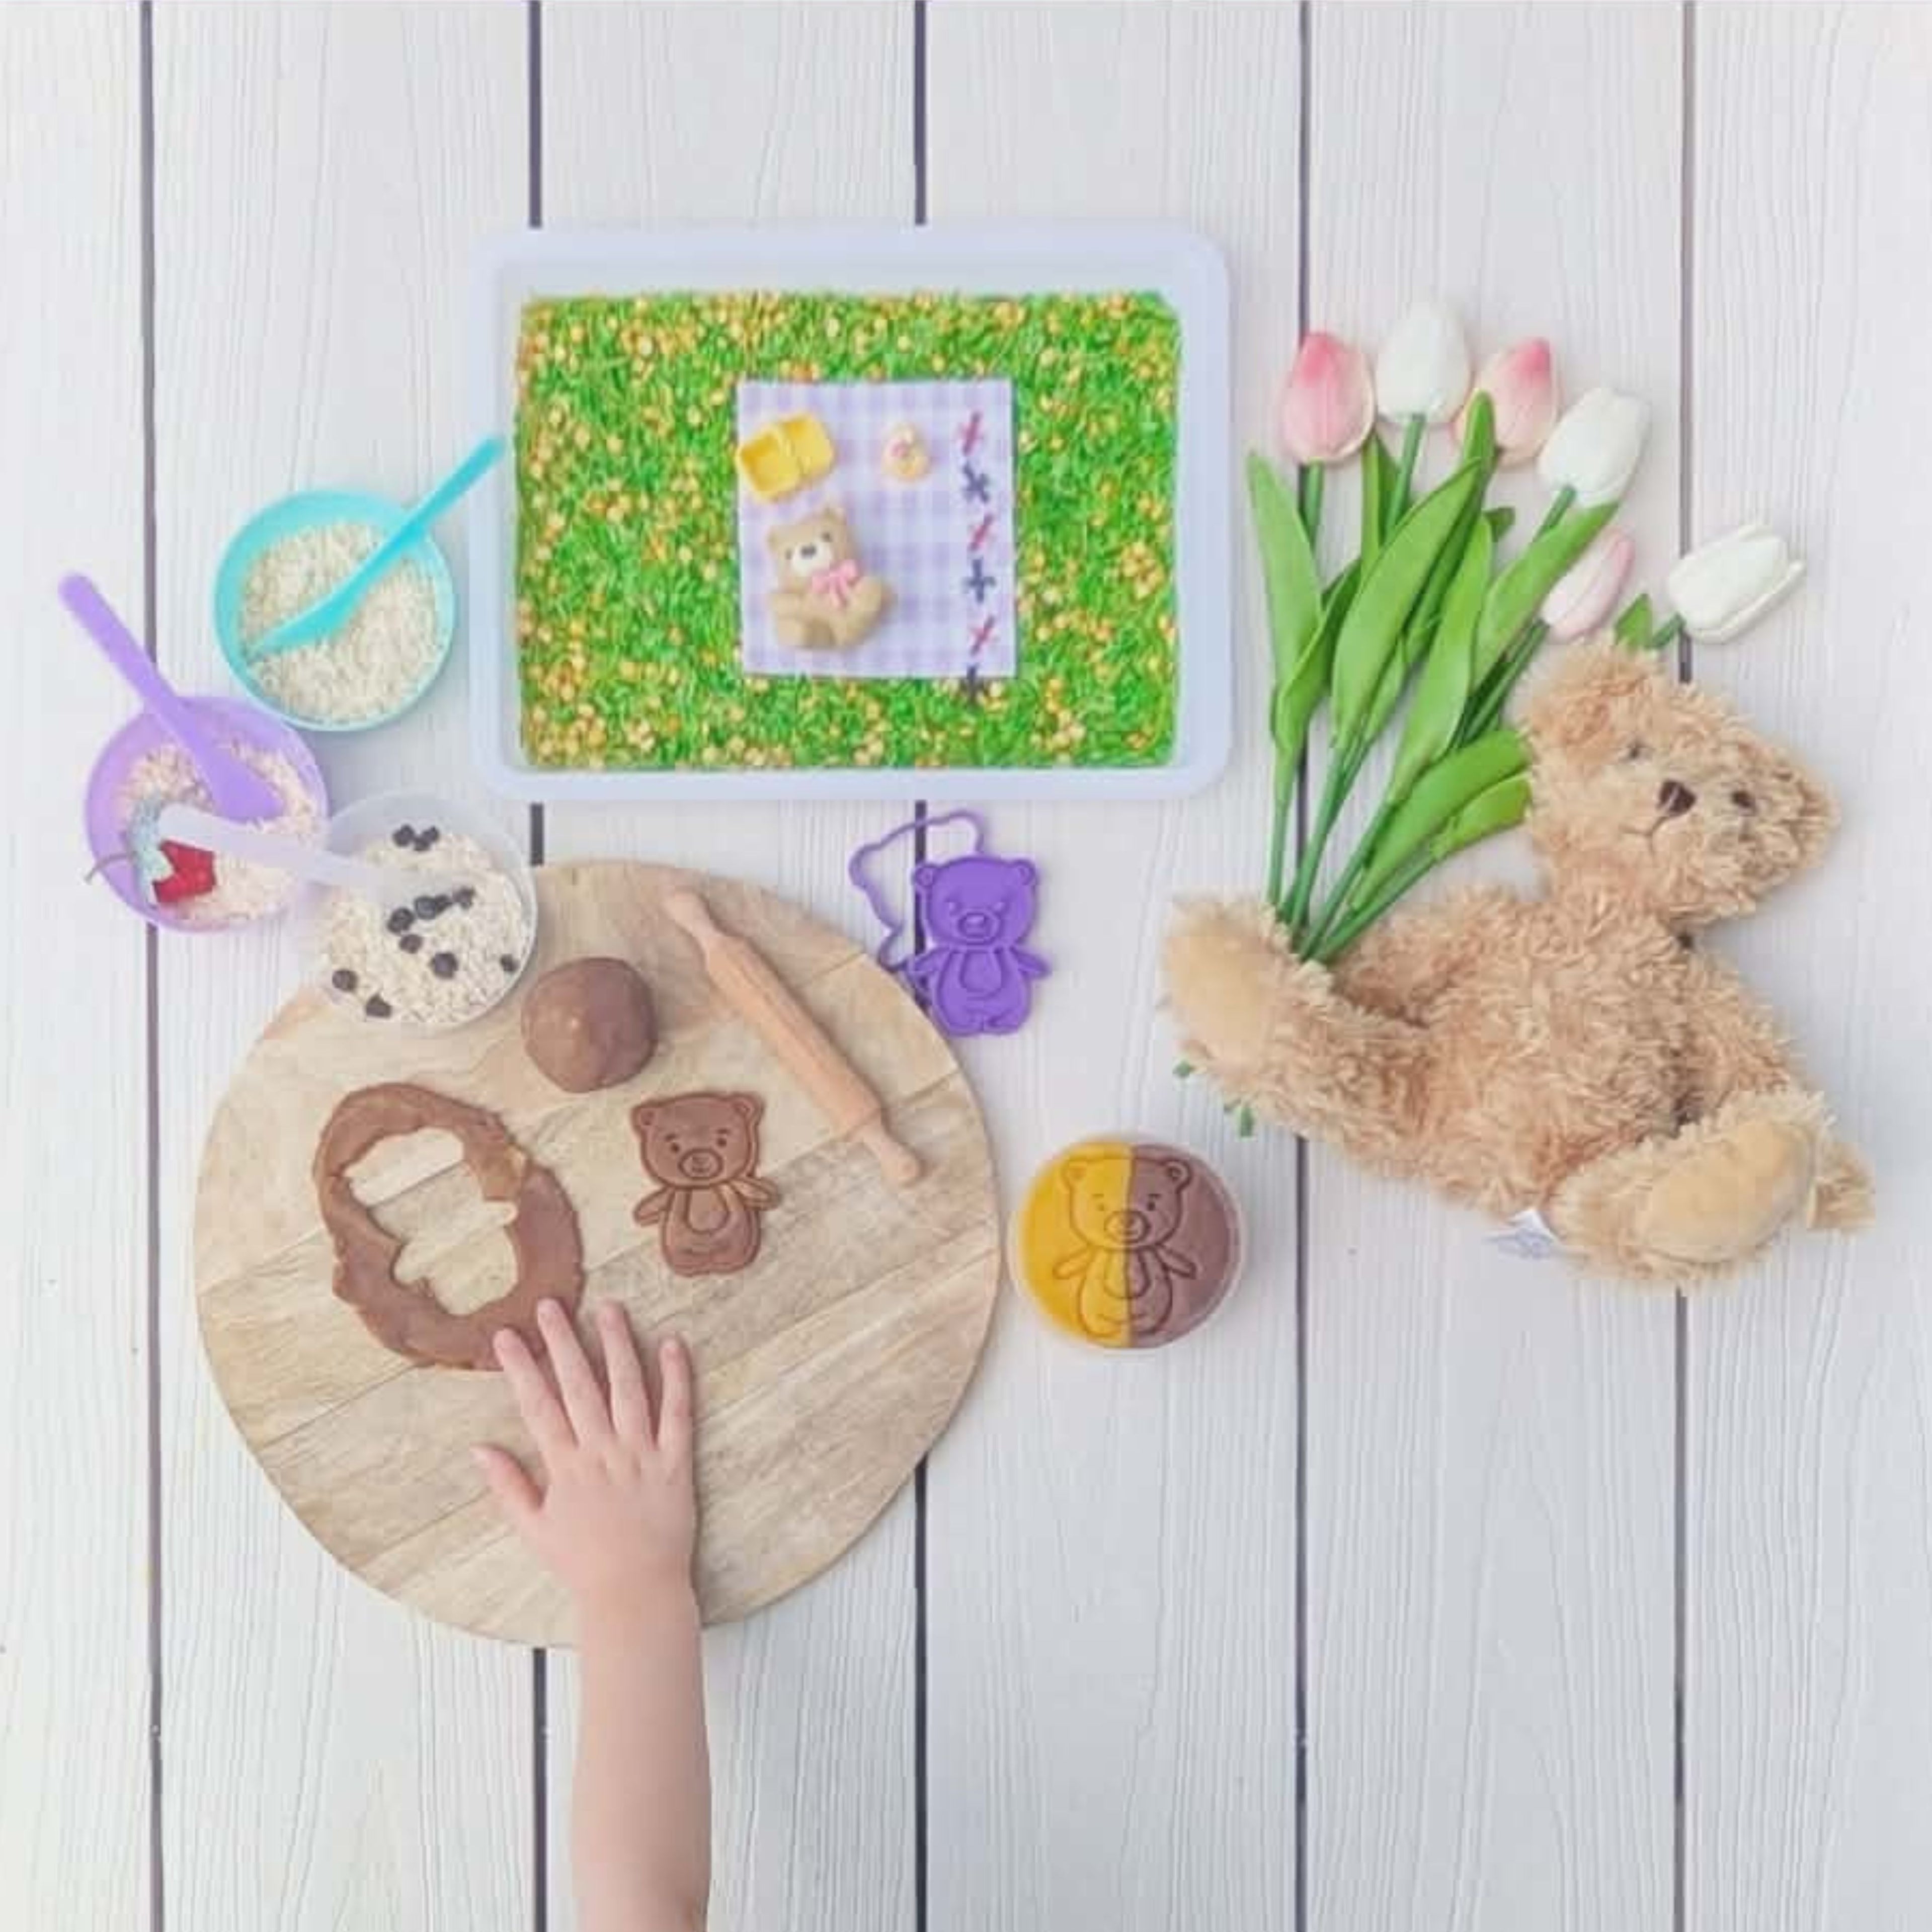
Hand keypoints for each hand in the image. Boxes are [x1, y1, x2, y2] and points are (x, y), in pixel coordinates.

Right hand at [474, 1299, 697, 1620]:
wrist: (635, 1593)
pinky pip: (677, 1413)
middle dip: (562, 1341)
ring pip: (627, 1388)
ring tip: (609, 1308)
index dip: (521, 1367)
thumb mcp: (533, 1530)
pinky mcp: (675, 1462)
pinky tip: (671, 1344)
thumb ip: (507, 1487)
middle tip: (551, 1304)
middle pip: (579, 1386)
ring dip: (617, 1345)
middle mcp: (601, 1453)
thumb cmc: (583, 1565)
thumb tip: (478, 1449)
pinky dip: (676, 1377)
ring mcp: (640, 1454)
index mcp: (565, 1467)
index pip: (537, 1405)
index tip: (507, 1334)